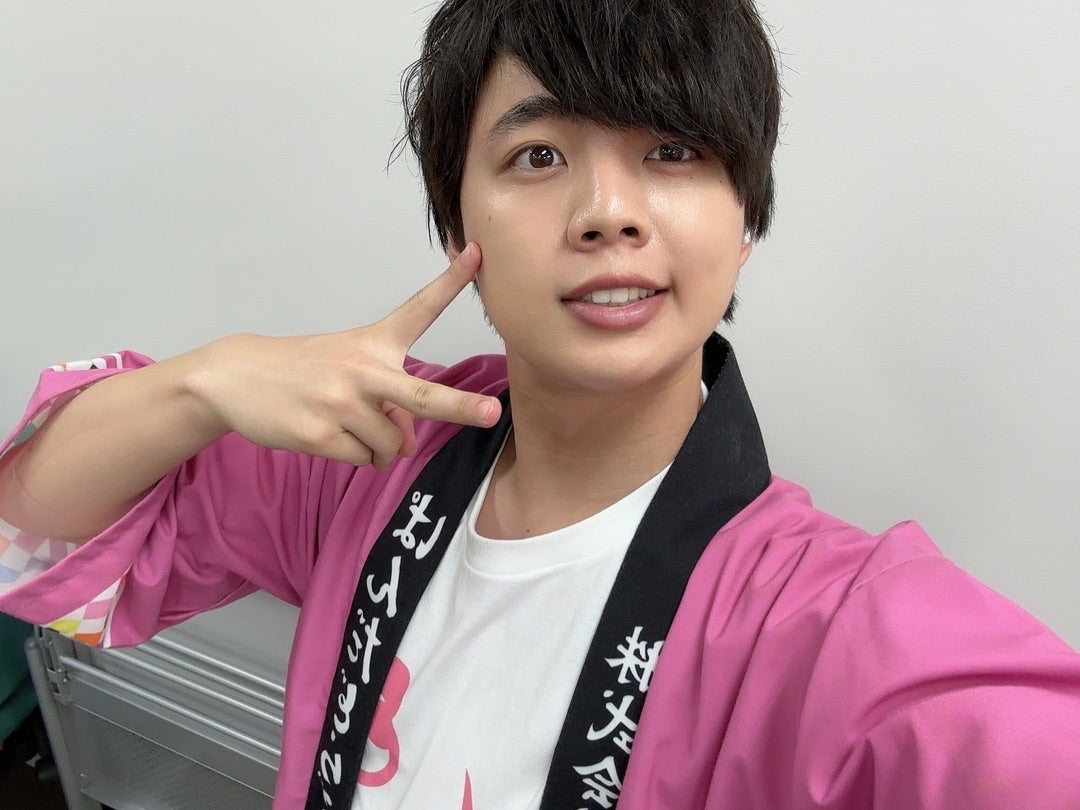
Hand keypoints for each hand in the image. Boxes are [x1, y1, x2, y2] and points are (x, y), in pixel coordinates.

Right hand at [188, 243, 500, 468]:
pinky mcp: (320, 434)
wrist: (235, 378)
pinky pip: (364, 460)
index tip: (476, 254)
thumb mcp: (350, 372)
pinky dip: (357, 456)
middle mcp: (362, 369)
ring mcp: (340, 403)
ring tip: (349, 424)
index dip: (450, 282)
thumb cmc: (305, 371)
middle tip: (493, 414)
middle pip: (422, 395)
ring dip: (380, 446)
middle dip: (461, 407)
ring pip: (391, 444)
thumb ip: (392, 405)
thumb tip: (405, 448)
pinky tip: (330, 435)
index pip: (418, 309)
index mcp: (374, 343)